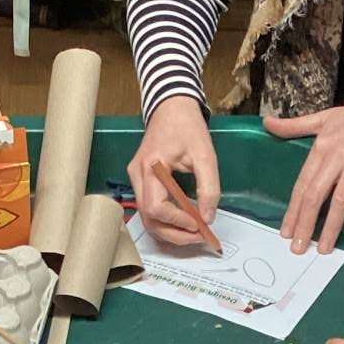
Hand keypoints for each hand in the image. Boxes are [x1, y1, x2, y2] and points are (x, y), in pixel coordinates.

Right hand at [128, 97, 220, 246]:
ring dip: (169, 230)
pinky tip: (183, 221)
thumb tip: (208, 218)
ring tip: (192, 232)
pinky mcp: (139, 180)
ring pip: (146, 217)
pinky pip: (149, 208)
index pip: (156, 207)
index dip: (177, 221)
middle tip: (198, 237)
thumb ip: (209, 188)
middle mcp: (137, 175)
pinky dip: (165, 220)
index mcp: (151, 167)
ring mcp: (135, 178)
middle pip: (148, 218)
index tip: (198, 225)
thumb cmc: (187, 127)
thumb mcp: (205, 155)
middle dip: (173, 233)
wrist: (171, 107)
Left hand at [267, 88, 343, 254]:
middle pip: (317, 195)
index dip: (293, 210)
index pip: (303, 184)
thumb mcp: (325, 117)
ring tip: (324, 248)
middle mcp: (338, 155)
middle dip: (306, 224)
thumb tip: (267, 123)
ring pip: (342, 200)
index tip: (286, 232)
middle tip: (299, 247)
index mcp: (322, 146)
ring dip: (332, 227)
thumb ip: (295, 125)